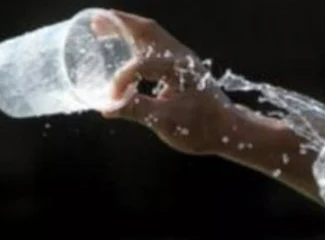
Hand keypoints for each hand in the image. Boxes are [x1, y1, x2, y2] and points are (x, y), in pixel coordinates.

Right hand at [96, 10, 231, 154]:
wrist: (229, 130)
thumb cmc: (202, 127)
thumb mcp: (166, 122)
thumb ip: (136, 111)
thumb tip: (107, 108)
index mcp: (177, 68)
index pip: (140, 65)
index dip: (121, 80)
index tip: (111, 99)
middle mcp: (181, 56)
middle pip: (146, 29)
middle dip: (118, 25)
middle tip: (95, 25)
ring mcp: (183, 59)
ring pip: (152, 34)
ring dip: (128, 29)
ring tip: (104, 30)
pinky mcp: (183, 66)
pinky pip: (156, 44)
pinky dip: (138, 41)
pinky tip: (126, 50)